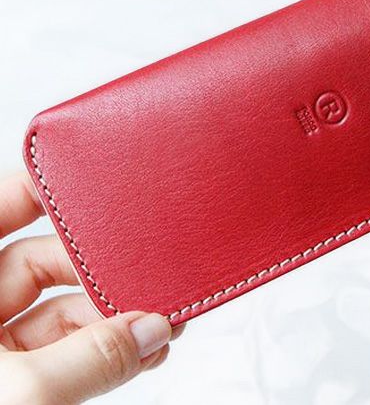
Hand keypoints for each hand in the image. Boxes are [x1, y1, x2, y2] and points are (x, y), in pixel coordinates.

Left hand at [0, 173, 182, 403]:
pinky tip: (139, 353)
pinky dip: (100, 353)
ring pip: (57, 314)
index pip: (2, 208)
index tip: (100, 181)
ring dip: (111, 318)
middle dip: (101, 271)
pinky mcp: (8, 387)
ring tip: (159, 327)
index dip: (47, 190)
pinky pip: (60, 355)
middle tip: (151, 277)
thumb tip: (151, 330)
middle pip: (41, 262)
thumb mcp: (18, 396)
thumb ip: (90, 359)